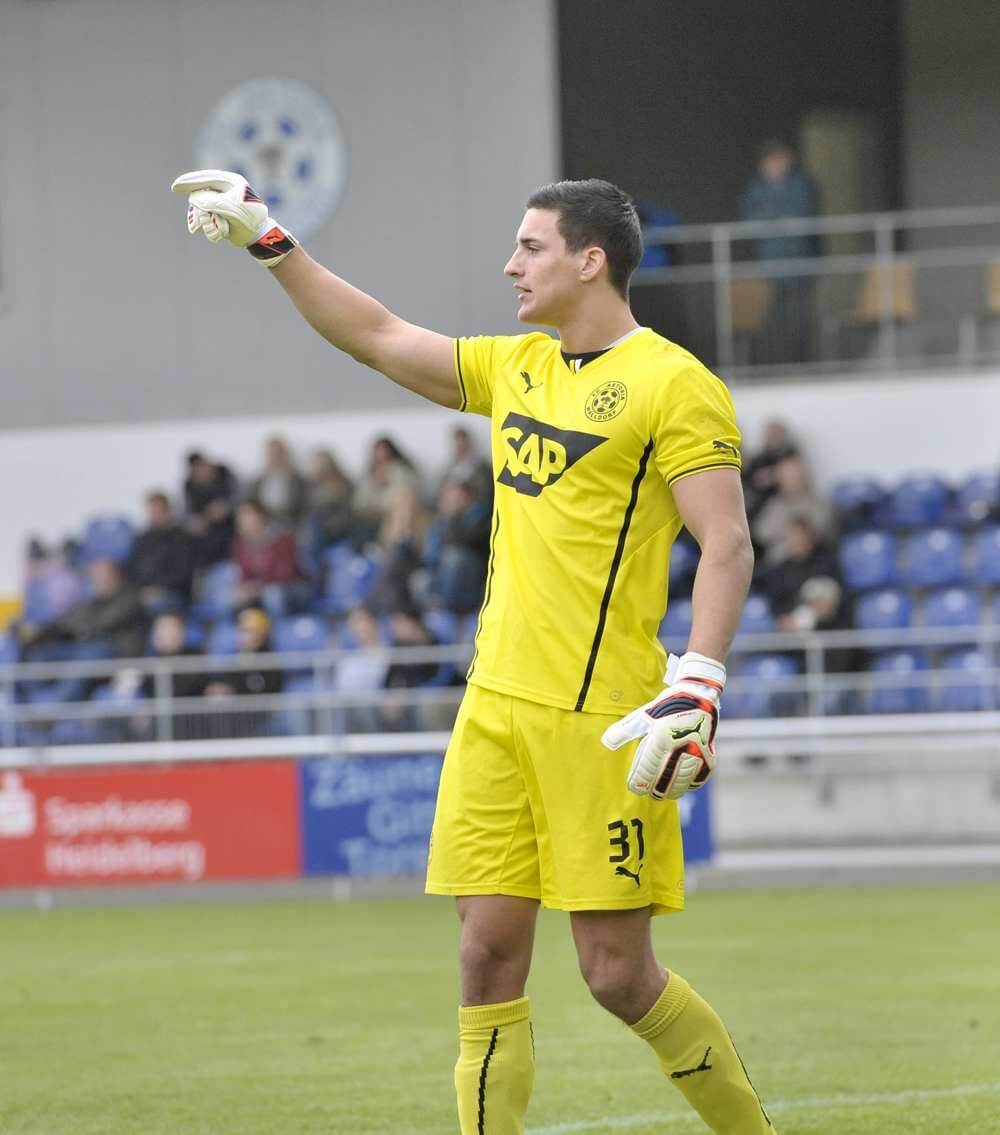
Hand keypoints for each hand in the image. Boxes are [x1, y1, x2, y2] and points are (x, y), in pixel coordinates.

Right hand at [170, 169, 297, 265]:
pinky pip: (202, 221)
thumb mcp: (233, 209)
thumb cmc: (250, 219)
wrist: (258, 237)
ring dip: (208, 224)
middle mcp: (222, 190)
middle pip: (200, 196)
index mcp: (230, 181)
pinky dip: (209, 230)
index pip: (206, 178)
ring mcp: (218, 203)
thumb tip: (193, 200)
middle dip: (205, 212)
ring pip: (199, 211)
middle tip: (217, 223)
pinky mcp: (216, 215)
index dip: (189, 182)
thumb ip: (212, 202)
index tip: (175, 187)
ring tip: (221, 232)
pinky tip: (216, 236)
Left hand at [601, 652, 724, 799]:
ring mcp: (697, 753)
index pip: (647, 771)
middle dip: (655, 790)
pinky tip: (682, 785)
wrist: (698, 696)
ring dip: (671, 791)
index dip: (639, 783)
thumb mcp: (642, 716)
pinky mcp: (709, 756)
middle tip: (649, 793)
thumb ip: (623, 731)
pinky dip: (689, 785)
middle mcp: (680, 747)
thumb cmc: (666, 706)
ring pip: (682, 783)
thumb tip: (606, 743)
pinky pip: (698, 778)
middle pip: (664, 781)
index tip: (634, 787)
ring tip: (663, 793)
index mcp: (661, 738)